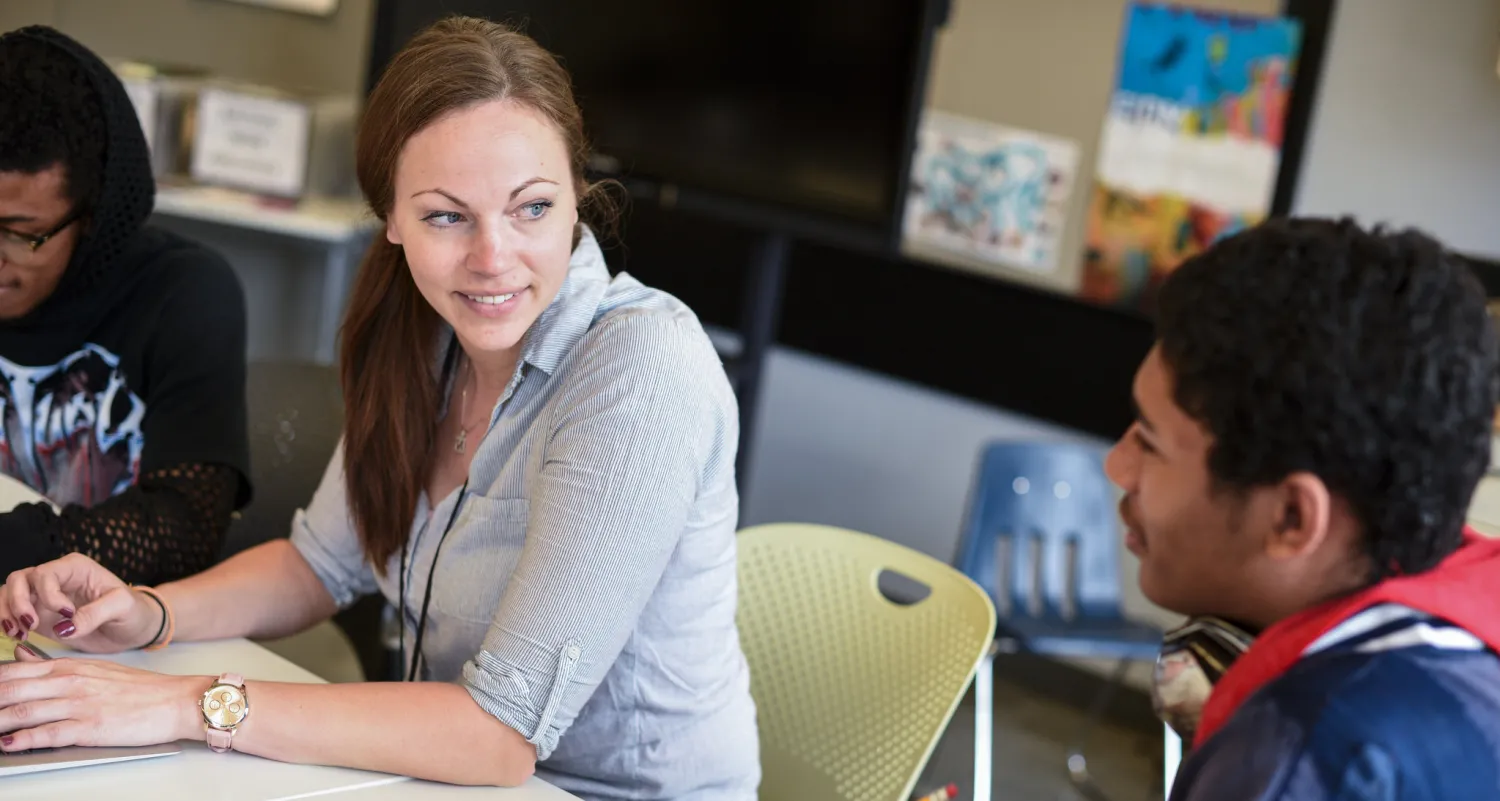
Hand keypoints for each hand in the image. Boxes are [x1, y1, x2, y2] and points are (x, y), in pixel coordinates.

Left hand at [0, 654, 206, 750]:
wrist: (176, 701)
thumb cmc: (140, 689)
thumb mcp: (96, 668)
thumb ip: (55, 664)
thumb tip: (21, 654)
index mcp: (70, 666)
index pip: (15, 671)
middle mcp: (70, 682)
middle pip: (12, 689)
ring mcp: (79, 704)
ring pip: (23, 711)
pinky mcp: (90, 726)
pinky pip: (48, 733)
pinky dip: (22, 740)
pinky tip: (7, 744)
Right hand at [1, 554, 161, 653]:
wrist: (132, 629)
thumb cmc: (132, 611)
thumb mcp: (122, 607)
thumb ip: (95, 613)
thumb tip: (64, 627)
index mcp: (76, 568)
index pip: (46, 573)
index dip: (48, 594)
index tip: (66, 614)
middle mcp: (56, 578)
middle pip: (19, 579)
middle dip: (18, 602)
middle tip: (31, 625)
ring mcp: (44, 597)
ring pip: (9, 594)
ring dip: (7, 613)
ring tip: (20, 633)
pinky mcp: (39, 615)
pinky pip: (12, 613)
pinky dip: (7, 622)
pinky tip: (19, 636)